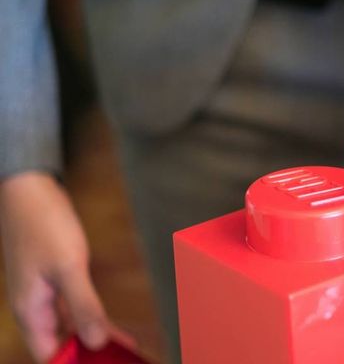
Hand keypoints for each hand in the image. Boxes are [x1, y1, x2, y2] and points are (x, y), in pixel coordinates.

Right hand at [0, 172, 108, 361]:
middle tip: (120, 356)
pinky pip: (71, 305)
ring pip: (67, 325)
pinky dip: (89, 314)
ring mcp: (43, 292)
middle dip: (88, 352)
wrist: (29, 189)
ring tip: (122, 345)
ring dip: (91, 333)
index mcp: (31, 311)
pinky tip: (107, 320)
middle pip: (60, 343)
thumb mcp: (68, 267)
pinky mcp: (52, 278)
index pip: (49, 355)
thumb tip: (97, 342)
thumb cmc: (43, 225)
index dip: (73, 363)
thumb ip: (83, 306)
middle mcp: (34, 307)